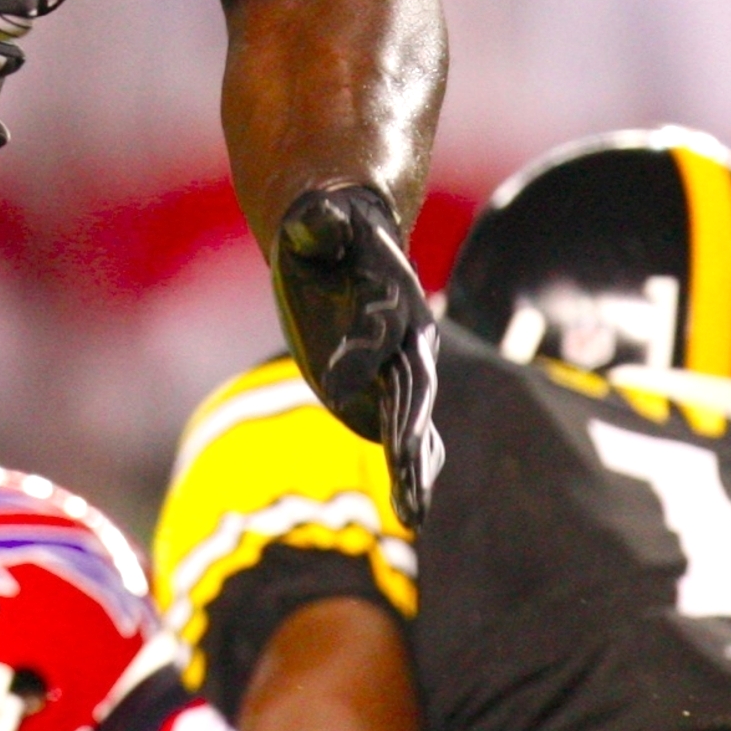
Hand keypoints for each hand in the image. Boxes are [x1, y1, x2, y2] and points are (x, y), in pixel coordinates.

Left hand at [274, 183, 443, 526]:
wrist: (347, 239)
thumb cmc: (327, 225)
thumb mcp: (317, 218)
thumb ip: (320, 223)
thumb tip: (315, 221)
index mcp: (391, 293)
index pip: (375, 330)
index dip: (357, 354)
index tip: (328, 385)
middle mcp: (405, 336)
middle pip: (410, 386)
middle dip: (407, 427)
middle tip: (404, 466)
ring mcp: (398, 367)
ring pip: (413, 419)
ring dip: (413, 464)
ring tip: (414, 512)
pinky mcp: (385, 388)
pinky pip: (405, 430)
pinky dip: (411, 467)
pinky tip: (414, 510)